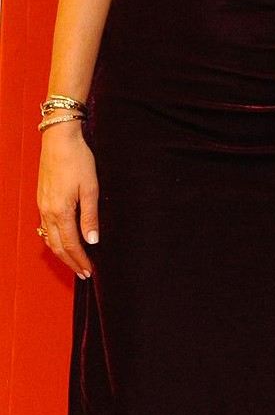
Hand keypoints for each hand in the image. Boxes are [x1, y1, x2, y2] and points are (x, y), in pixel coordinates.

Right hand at [37, 122, 98, 277]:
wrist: (59, 140)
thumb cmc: (78, 161)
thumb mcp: (90, 188)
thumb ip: (90, 217)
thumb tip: (92, 241)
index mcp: (60, 211)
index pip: (70, 244)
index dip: (80, 260)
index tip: (90, 272)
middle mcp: (47, 212)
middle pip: (57, 246)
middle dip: (71, 261)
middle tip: (84, 273)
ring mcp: (42, 206)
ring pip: (49, 237)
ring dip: (62, 252)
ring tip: (75, 261)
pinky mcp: (42, 199)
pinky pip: (45, 227)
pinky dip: (54, 239)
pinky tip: (63, 240)